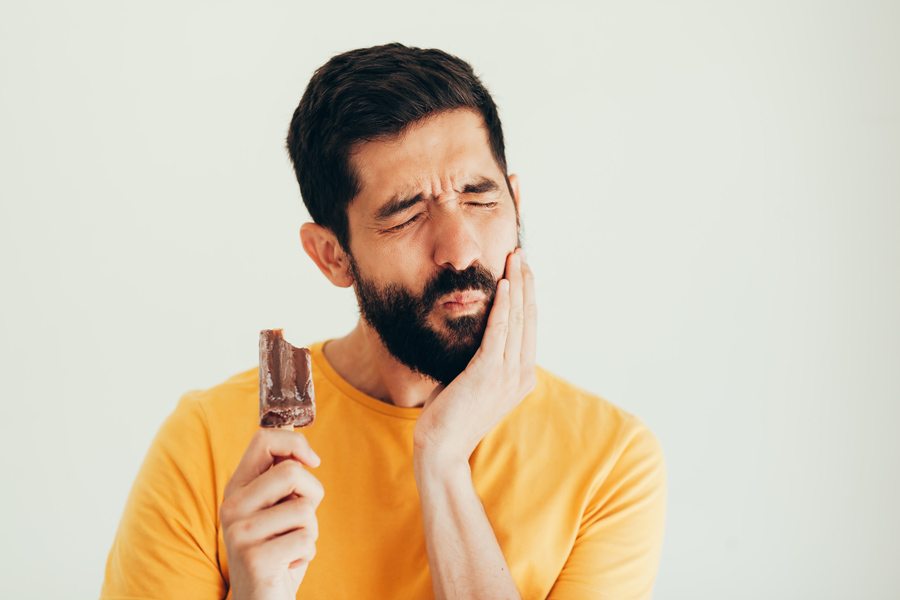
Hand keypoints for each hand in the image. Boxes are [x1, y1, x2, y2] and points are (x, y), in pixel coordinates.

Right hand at [220, 428, 323, 599]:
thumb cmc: (279, 550)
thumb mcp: (278, 510)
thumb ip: (284, 481)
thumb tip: (306, 452)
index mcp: (237, 488)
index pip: (263, 440)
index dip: (295, 442)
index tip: (313, 461)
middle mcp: (232, 506)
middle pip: (291, 472)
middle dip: (312, 494)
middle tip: (301, 519)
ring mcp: (240, 533)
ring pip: (304, 509)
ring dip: (311, 530)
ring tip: (291, 546)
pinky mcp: (254, 559)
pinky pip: (306, 539)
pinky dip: (308, 553)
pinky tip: (288, 565)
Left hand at [413, 247, 536, 462]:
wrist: (442, 447)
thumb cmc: (451, 415)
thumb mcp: (472, 381)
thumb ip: (480, 358)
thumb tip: (473, 333)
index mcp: (521, 376)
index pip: (528, 327)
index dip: (526, 295)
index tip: (521, 270)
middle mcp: (521, 374)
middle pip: (528, 317)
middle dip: (525, 282)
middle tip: (520, 253)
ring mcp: (508, 375)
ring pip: (517, 319)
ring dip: (517, 285)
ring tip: (514, 259)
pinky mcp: (489, 373)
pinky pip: (500, 332)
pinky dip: (504, 306)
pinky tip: (504, 285)